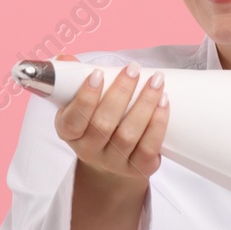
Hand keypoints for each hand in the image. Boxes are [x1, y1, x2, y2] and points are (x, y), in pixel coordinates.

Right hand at [51, 54, 168, 195]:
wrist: (111, 162)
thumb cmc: (95, 123)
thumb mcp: (79, 105)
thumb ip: (73, 80)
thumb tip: (66, 60)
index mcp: (69, 133)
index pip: (73, 120)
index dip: (85, 98)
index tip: (98, 73)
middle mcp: (88, 151)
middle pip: (103, 124)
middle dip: (120, 93)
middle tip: (134, 69)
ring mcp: (114, 162)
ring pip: (128, 135)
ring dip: (144, 104)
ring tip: (156, 81)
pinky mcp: (138, 169)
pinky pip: (149, 148)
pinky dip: (158, 123)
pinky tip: (164, 102)